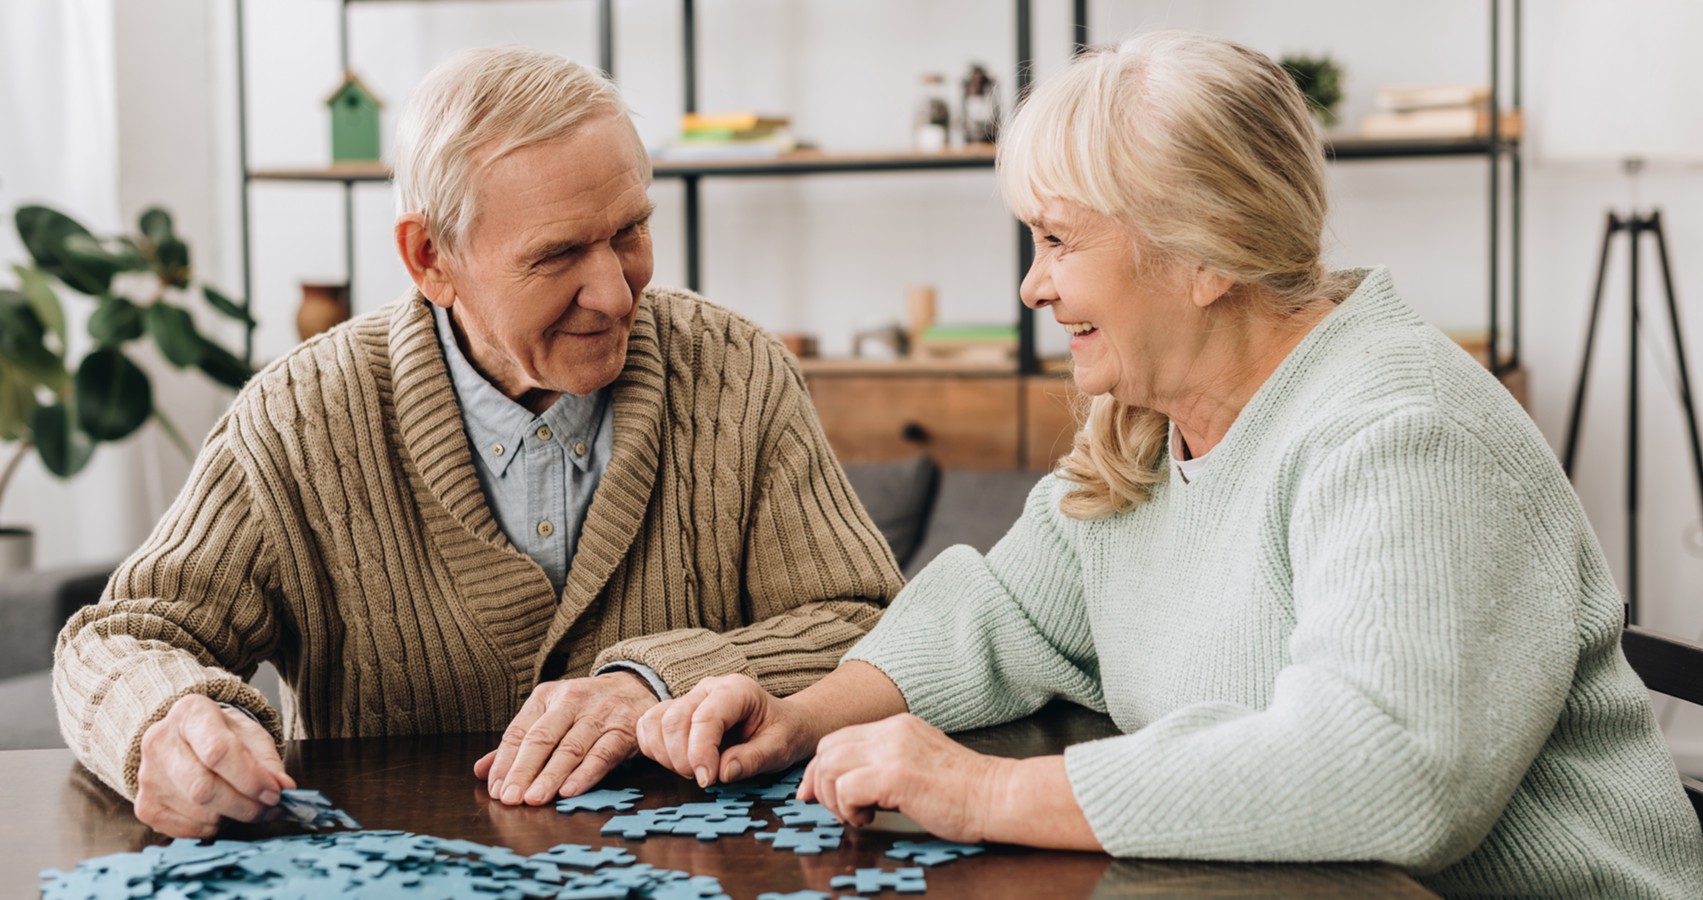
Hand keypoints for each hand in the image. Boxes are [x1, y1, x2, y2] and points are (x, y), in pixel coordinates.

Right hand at [134, 694, 292, 837]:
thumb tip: (284, 788)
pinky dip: (213, 827)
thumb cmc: (224, 736)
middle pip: (203, 787)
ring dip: (232, 816)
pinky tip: (222, 812)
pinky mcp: (145, 806)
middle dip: (244, 804)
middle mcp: (159, 741)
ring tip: (247, 806)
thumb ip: (269, 763)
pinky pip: (186, 829)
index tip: (275, 793)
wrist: (187, 741)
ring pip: (197, 811)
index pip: (218, 751)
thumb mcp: (251, 737)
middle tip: (268, 808)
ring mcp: (147, 776)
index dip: (250, 778)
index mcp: (189, 713)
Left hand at [474, 672, 657, 805]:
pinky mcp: (623, 730)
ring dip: (551, 776)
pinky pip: (602, 754)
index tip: (496, 789)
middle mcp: (571, 701)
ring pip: (571, 748)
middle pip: (542, 738)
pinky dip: (585, 774)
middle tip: (511, 798)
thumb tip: (481, 771)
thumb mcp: (549, 716)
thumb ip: (518, 744)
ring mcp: (599, 715)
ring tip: (534, 799)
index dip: (506, 762)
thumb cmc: (585, 709)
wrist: (636, 688)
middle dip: (524, 770)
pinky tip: (569, 791)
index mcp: (546, 697)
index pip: (519, 731)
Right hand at [636, 673, 814, 786]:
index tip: (707, 780)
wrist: (782, 724)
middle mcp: (708, 688)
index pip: (705, 717)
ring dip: (667, 755)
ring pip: (656, 722)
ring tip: (693, 771)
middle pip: (674, 720)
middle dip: (682, 758)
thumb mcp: (780, 748)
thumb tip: (723, 772)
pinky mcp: (676, 712)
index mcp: (736, 690)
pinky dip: (656, 750)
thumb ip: (754, 759)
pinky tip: (678, 763)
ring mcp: (689, 698)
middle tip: (704, 780)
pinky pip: (649, 727)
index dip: (700, 752)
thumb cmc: (782, 732)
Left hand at [799, 713, 1010, 843]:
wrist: (997, 795)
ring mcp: (892, 750)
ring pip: (830, 766)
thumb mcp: (919, 762)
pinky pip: (846, 788)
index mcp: (897, 726)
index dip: (820, 768)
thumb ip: (885, 763)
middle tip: (836, 810)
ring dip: (834, 798)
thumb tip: (848, 784)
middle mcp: (891, 731)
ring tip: (857, 815)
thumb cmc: (963, 791)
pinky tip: (869, 819)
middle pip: (827, 749)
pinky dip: (847, 809)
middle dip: (820, 783)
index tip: (814, 793)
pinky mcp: (895, 775)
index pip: (838, 738)